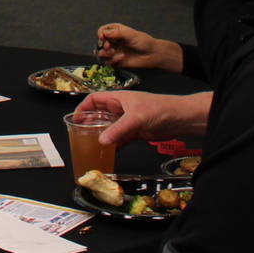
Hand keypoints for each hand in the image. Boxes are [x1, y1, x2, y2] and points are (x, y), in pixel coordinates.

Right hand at [75, 90, 212, 147]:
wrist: (179, 118)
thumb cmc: (158, 109)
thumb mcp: (136, 118)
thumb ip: (118, 130)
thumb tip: (101, 141)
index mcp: (117, 99)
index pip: (94, 100)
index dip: (83, 107)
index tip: (74, 119)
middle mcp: (119, 109)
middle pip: (99, 115)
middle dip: (89, 124)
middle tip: (79, 136)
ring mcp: (127, 122)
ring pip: (108, 128)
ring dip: (100, 136)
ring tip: (90, 147)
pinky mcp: (134, 133)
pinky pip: (119, 139)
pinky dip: (112, 145)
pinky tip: (107, 153)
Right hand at [95, 23, 184, 73]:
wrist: (152, 55)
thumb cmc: (144, 42)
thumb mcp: (131, 35)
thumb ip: (117, 33)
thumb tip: (104, 33)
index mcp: (116, 31)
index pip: (102, 30)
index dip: (100, 34)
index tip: (102, 37)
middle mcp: (113, 41)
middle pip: (100, 42)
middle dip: (103, 44)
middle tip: (109, 47)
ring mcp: (114, 51)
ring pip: (101, 53)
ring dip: (105, 53)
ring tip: (113, 53)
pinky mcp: (116, 61)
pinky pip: (108, 62)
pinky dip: (113, 60)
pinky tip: (122, 58)